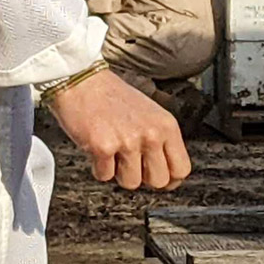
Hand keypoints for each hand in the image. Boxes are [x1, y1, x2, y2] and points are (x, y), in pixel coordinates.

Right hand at [48, 68, 191, 189]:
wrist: (82, 81)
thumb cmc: (113, 98)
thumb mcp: (150, 115)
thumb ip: (161, 141)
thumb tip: (168, 175)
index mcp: (167, 126)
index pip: (182, 169)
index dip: (169, 179)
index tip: (157, 175)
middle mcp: (152, 134)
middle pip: (159, 181)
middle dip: (143, 177)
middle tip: (130, 162)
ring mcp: (128, 141)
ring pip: (131, 183)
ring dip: (118, 172)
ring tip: (113, 152)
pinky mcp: (103, 147)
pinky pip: (104, 176)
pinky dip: (98, 167)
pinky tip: (97, 148)